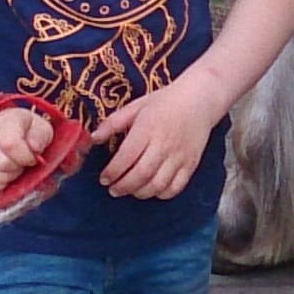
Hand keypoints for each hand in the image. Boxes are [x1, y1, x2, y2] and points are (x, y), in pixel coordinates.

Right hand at [0, 105, 54, 191]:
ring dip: (10, 176)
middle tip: (23, 162)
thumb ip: (40, 137)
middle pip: (1, 163)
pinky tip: (4, 171)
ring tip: (14, 164)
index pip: (10, 144)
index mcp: (5, 120)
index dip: (25, 157)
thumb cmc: (26, 131)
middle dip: (18, 168)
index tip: (32, 157)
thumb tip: (34, 148)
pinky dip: (0, 182)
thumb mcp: (42, 128)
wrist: (4, 130)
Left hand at [94, 79, 223, 200]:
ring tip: (130, 190)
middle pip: (141, 174)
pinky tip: (152, 190)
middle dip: (123, 186)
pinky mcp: (191, 163)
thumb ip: (113, 123)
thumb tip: (93, 139)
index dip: (112, 172)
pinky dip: (162, 194)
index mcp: (147, 128)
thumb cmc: (165, 102)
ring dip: (141, 192)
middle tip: (113, 189)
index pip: (126, 157)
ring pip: (158, 184)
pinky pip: (177, 186)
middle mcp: (164, 144)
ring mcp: (179, 156)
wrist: (199, 99)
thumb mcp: (136, 106)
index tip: (104, 178)